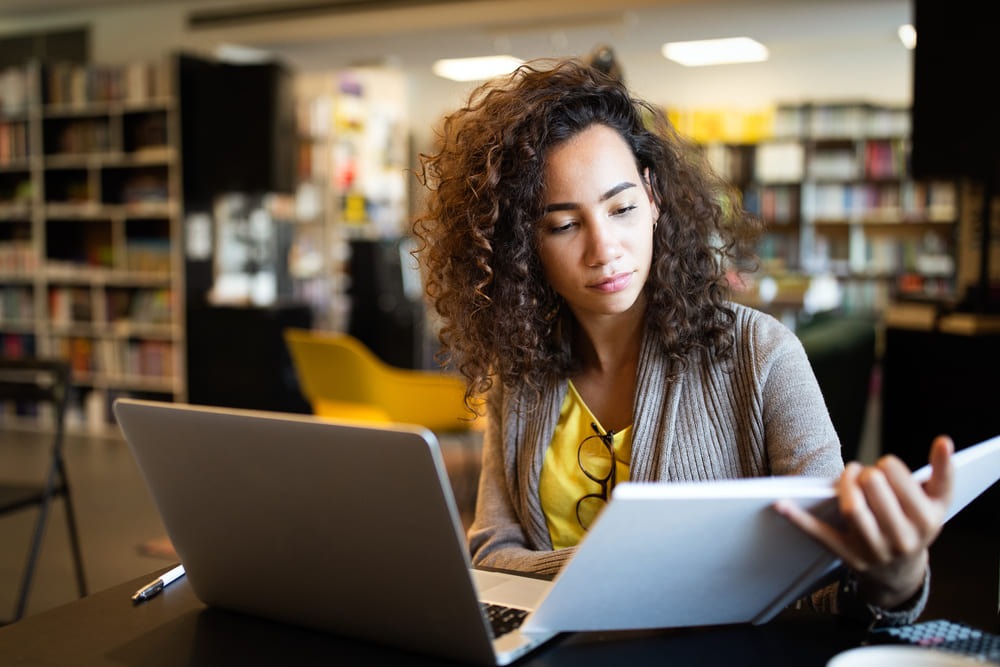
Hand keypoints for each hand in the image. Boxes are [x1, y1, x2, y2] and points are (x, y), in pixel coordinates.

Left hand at [776, 435, 954, 608]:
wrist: (901, 573)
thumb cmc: (917, 524)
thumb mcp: (938, 502)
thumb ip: (944, 471)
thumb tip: (943, 441)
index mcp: (926, 521)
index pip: (900, 482)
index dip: (888, 467)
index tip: (885, 465)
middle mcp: (901, 539)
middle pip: (875, 492)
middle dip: (867, 474)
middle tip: (866, 472)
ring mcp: (873, 549)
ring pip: (852, 510)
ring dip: (845, 485)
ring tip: (849, 474)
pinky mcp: (847, 556)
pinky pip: (821, 535)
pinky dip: (799, 520)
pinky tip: (780, 504)